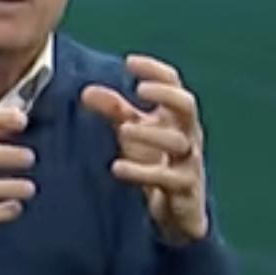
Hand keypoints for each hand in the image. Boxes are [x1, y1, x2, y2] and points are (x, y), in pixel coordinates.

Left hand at [79, 54, 208, 244]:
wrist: (178, 213)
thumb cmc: (158, 164)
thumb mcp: (135, 133)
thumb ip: (115, 111)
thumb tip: (86, 91)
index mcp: (177, 117)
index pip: (174, 84)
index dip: (155, 71)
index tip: (130, 62)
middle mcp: (188, 135)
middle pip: (187, 106)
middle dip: (166, 95)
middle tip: (139, 90)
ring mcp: (189, 161)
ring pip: (177, 142)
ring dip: (150, 134)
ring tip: (123, 130)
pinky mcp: (183, 188)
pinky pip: (166, 177)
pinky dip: (142, 171)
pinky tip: (117, 167)